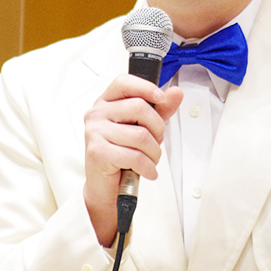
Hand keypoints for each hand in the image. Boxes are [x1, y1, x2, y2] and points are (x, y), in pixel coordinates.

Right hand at [82, 75, 182, 244]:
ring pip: (140, 135)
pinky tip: (147, 171)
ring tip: (150, 159)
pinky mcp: (97, 152)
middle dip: (157, 128)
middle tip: (156, 142)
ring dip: (154, 152)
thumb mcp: (144, 128)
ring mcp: (94, 132)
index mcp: (106, 102)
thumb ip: (160, 109)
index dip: (146, 87)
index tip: (162, 98)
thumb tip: (176, 93)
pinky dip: (148, 167)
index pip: (124, 82)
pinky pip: (134, 156)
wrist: (105, 187)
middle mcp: (97, 114)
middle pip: (139, 108)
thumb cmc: (123, 154)